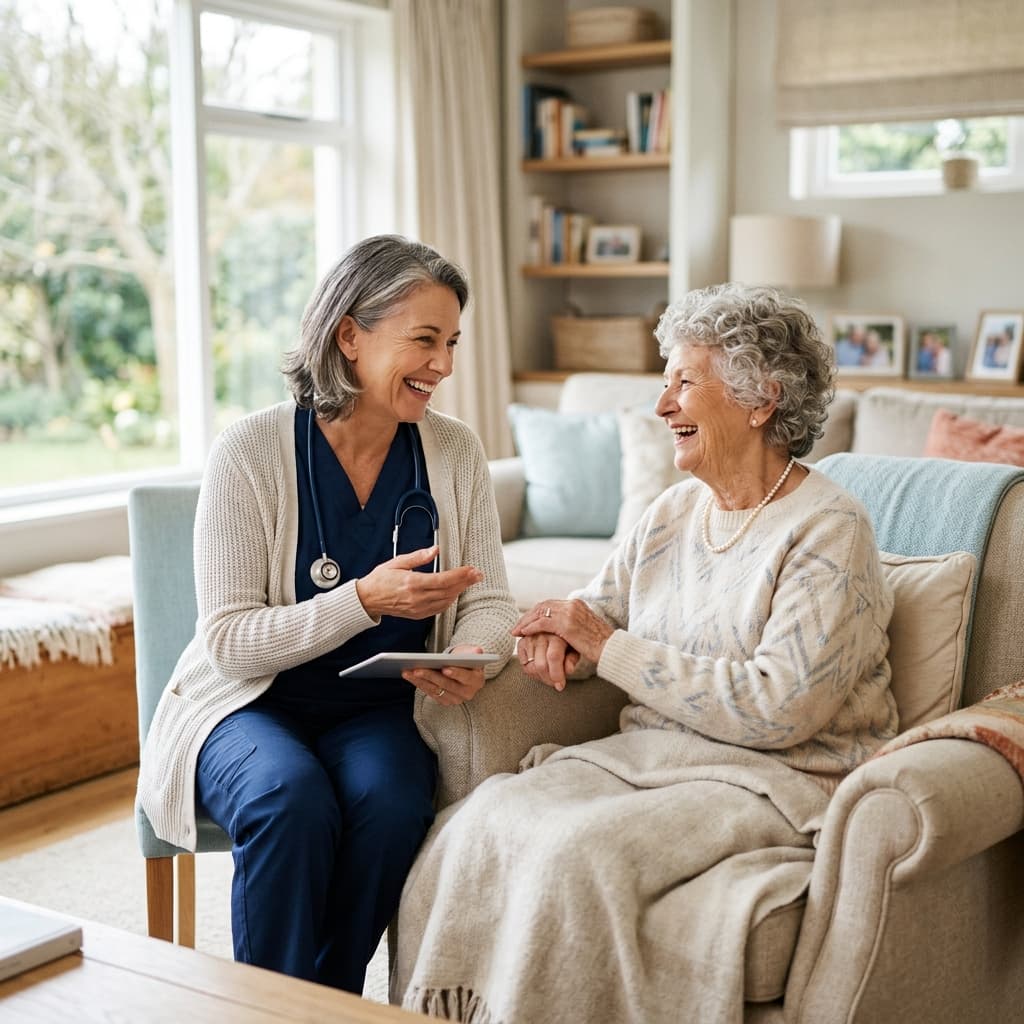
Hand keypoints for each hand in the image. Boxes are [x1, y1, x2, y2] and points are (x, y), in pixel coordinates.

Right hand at [356, 547, 481, 619]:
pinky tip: (454, 593)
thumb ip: (418, 557)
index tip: (471, 570)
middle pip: (448, 591)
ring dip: (459, 591)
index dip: (460, 575)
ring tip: (469, 581)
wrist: (368, 599)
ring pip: (446, 601)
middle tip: (478, 574)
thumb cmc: (380, 579)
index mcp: (412, 583)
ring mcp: (418, 608)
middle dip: (465, 582)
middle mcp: (416, 598)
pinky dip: (449, 600)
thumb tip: (434, 550)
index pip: (443, 580)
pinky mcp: (418, 614)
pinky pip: (439, 608)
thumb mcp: (397, 562)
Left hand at [403, 643, 486, 705]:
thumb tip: (477, 652)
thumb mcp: (471, 653)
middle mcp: (467, 693)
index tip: (445, 668)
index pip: (466, 677)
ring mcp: (455, 699)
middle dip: (431, 676)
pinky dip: (419, 684)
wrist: (465, 671)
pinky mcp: (445, 701)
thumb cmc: (467, 660)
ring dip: (420, 681)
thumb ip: (473, 652)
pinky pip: (430, 693)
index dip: (456, 673)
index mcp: (476, 680)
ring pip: (436, 690)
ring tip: (408, 672)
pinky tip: (410, 676)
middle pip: (447, 685)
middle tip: (417, 669)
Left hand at [513, 598, 613, 669]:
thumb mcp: (584, 630)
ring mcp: (569, 613)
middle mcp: (572, 604)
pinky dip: (531, 627)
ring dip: (526, 622)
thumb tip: (558, 632)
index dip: (536, 613)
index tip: (526, 622)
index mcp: (577, 604)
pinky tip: (524, 634)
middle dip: (528, 616)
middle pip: (543, 605)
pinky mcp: (566, 624)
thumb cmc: (600, 645)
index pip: (550, 604)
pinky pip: (543, 623)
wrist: (612, 649)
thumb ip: (571, 626)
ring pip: (540, 612)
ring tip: (517, 631)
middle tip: (517, 626)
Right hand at [515, 632, 578, 691]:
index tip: (560, 686)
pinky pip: (523, 664)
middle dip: (548, 679)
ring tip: (548, 675)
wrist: (555, 629)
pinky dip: (530, 670)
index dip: (556, 674)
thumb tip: (568, 670)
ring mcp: (530, 638)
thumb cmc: (567, 641)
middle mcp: (541, 634)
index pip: (553, 657)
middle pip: (540, 664)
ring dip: (539, 676)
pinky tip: (539, 668)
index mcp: (557, 634)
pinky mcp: (521, 642)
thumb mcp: (575, 649)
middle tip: (554, 683)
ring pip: (530, 666)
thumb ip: (572, 659)